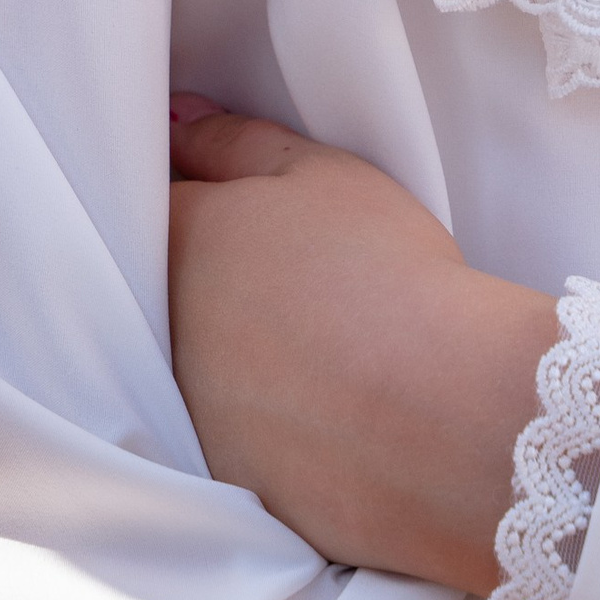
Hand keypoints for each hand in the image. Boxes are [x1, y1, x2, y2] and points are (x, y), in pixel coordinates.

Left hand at [166, 102, 556, 591]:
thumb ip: (233, 141)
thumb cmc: (388, 272)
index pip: (152, 202)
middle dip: (204, 275)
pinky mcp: (224, 480)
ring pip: (189, 365)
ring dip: (226, 350)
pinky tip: (310, 408)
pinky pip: (224, 434)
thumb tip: (174, 120)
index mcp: (181, 239)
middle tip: (279, 276)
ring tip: (303, 344)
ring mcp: (187, 412)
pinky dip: (255, 418)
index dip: (194, 196)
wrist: (446, 415)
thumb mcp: (321, 174)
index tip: (239, 207)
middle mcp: (162, 327)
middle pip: (160, 287)